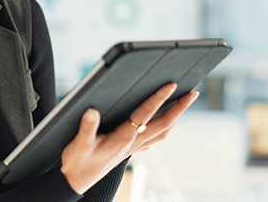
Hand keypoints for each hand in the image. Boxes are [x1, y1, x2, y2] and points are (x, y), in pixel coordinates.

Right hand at [60, 83, 198, 194]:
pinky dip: (162, 130)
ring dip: (174, 118)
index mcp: (122, 138)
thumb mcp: (79, 143)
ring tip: (182, 105)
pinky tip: (162, 125)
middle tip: (192, 93)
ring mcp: (132, 148)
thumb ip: (87, 127)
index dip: (158, 99)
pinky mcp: (128, 151)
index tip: (170, 86)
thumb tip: (92, 111)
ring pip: (161, 133)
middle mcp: (132, 143)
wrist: (75, 181)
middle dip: (179, 108)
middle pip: (163, 124)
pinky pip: (153, 140)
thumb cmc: (77, 163)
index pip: (145, 114)